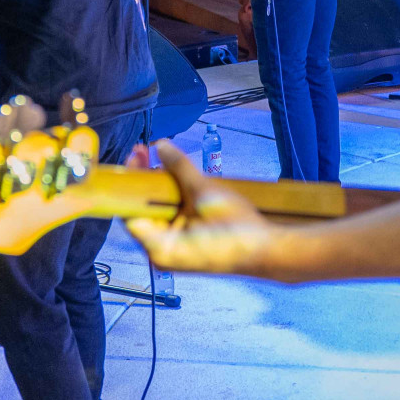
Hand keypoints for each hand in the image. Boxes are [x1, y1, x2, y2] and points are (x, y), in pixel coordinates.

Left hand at [123, 141, 283, 276]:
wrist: (268, 250)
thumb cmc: (238, 230)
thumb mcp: (205, 192)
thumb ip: (179, 168)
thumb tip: (160, 146)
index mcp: (160, 249)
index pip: (131, 213)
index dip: (131, 183)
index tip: (136, 157)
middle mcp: (162, 254)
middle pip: (143, 212)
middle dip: (145, 181)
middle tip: (146, 153)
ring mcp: (175, 251)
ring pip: (158, 214)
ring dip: (160, 188)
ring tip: (162, 162)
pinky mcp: (187, 245)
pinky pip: (172, 219)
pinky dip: (173, 200)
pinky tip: (177, 180)